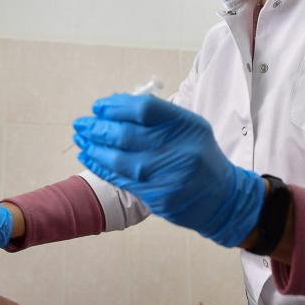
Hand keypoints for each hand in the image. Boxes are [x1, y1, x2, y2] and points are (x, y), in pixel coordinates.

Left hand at [73, 93, 264, 246]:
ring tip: (81, 139)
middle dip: (98, 127)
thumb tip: (115, 106)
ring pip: (120, 159)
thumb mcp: (190, 128)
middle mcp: (178, 149)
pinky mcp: (158, 197)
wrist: (223, 198)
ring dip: (94, 148)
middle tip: (81, 123)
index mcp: (186, 126)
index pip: (144, 109)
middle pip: (127, 134)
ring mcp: (167, 175)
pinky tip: (89, 157)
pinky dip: (101, 167)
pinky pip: (122, 179)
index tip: (99, 107)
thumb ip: (158, 116)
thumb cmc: (199, 156)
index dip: (116, 106)